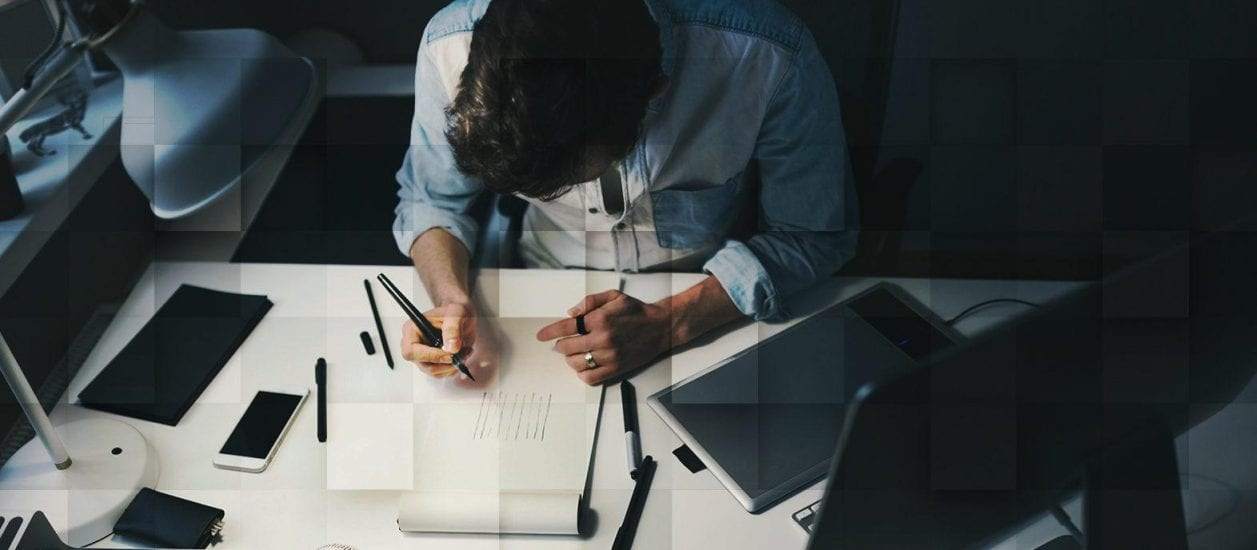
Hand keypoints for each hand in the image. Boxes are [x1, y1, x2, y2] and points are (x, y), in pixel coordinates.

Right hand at [400, 303, 495, 383]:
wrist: (461, 316)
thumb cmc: (455, 311)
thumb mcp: (457, 314)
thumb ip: (453, 329)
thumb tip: (451, 348)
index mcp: (412, 330)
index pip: (412, 351)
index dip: (431, 356)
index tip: (451, 354)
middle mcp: (414, 345)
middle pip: (423, 365)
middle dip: (445, 363)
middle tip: (463, 353)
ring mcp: (422, 356)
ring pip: (434, 372)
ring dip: (453, 366)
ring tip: (466, 351)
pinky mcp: (432, 363)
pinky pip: (442, 373)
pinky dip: (454, 368)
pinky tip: (462, 355)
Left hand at [536, 290, 674, 385]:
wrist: (660, 328)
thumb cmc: (636, 311)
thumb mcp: (613, 296)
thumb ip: (589, 302)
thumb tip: (571, 314)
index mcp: (600, 319)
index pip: (566, 327)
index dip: (549, 332)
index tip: (541, 336)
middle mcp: (603, 339)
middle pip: (567, 347)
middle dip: (560, 345)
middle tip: (562, 343)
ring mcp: (609, 356)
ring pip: (576, 364)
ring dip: (570, 359)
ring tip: (575, 353)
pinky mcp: (616, 369)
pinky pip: (590, 377)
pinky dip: (582, 373)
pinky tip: (585, 365)